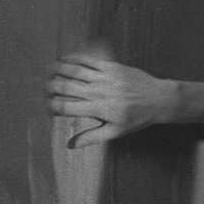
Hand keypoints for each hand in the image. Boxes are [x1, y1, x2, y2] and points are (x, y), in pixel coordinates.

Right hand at [46, 53, 177, 147]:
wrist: (159, 99)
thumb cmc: (137, 118)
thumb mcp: (115, 132)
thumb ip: (91, 137)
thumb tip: (70, 145)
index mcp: (98, 109)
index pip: (67, 107)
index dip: (53, 106)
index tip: (47, 106)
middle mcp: (98, 92)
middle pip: (67, 87)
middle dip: (51, 86)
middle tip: (44, 87)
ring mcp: (105, 77)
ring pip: (75, 71)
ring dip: (58, 69)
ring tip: (47, 68)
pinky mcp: (111, 66)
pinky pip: (89, 60)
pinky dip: (75, 58)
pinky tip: (65, 58)